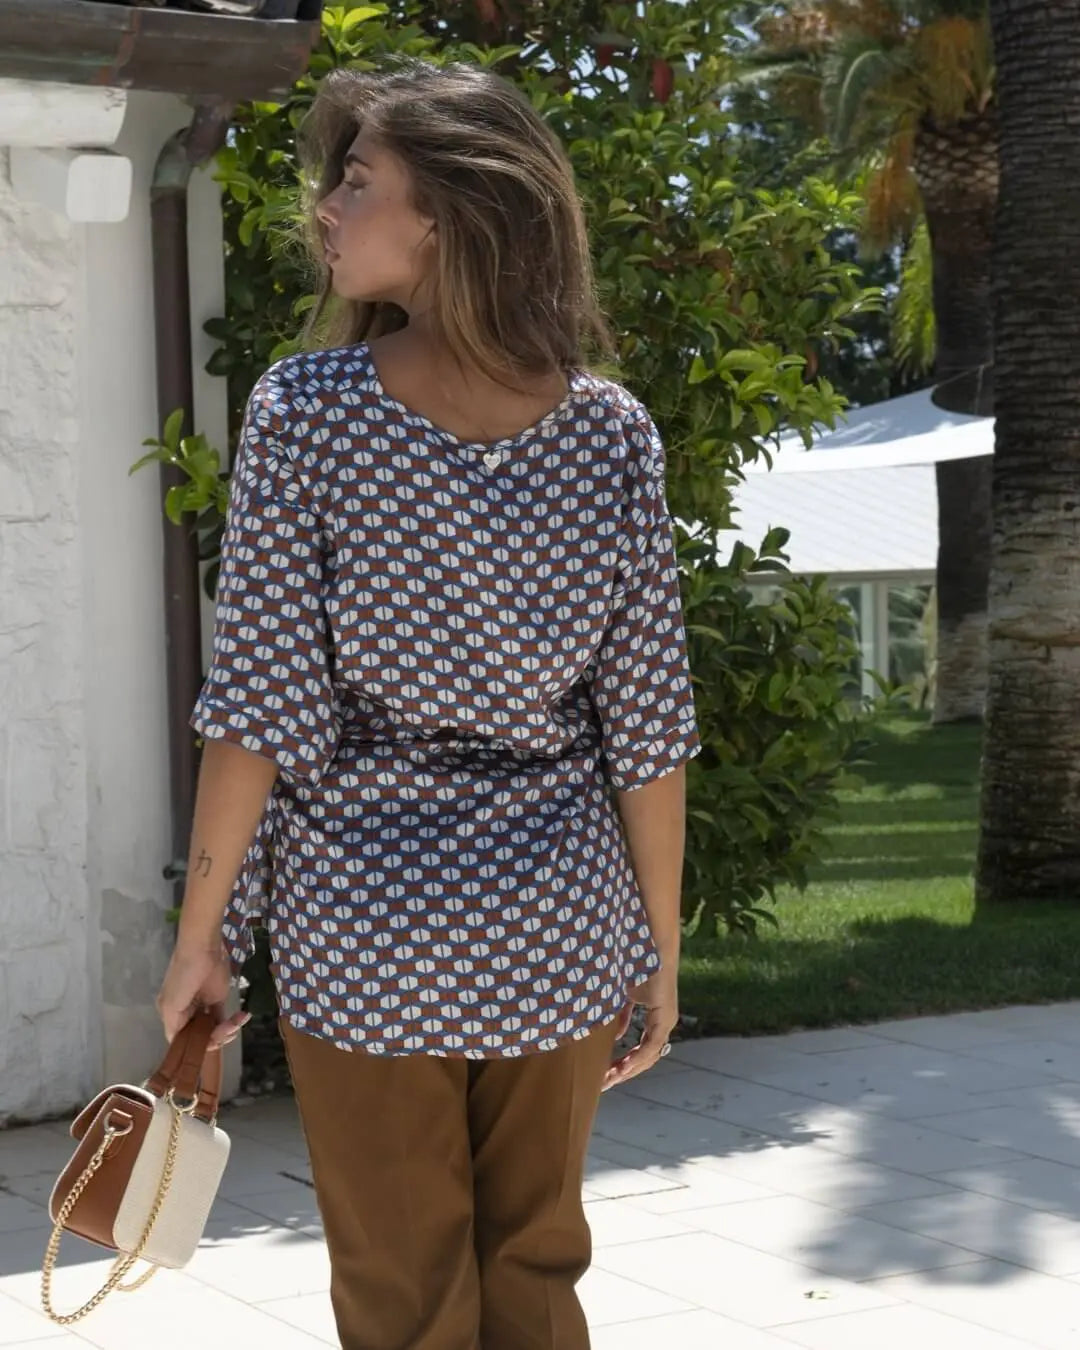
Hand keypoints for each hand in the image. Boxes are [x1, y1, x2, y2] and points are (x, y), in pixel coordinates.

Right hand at [156, 939, 249, 1051]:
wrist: (203, 948)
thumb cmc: (184, 975)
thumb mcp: (171, 1004)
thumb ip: (174, 1026)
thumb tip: (178, 1043)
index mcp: (171, 1016)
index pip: (182, 1042)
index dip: (196, 1047)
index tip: (211, 1042)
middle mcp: (186, 1013)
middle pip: (200, 1037)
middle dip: (216, 1038)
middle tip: (228, 1029)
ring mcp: (202, 1006)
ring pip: (213, 1029)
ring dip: (227, 1031)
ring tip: (237, 1022)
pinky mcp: (217, 998)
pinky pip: (223, 1017)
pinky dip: (234, 1021)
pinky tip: (243, 1016)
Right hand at [602, 964, 677, 1091]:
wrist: (650, 946)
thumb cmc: (638, 967)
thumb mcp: (625, 997)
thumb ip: (622, 1016)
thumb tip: (617, 1036)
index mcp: (656, 1021)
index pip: (642, 1051)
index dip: (625, 1064)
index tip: (607, 1074)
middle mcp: (664, 1024)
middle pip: (646, 1059)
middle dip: (625, 1072)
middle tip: (605, 1083)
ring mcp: (666, 1021)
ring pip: (649, 1055)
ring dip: (630, 1069)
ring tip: (611, 1078)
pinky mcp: (665, 1016)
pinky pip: (652, 1044)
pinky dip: (637, 1056)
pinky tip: (623, 1065)